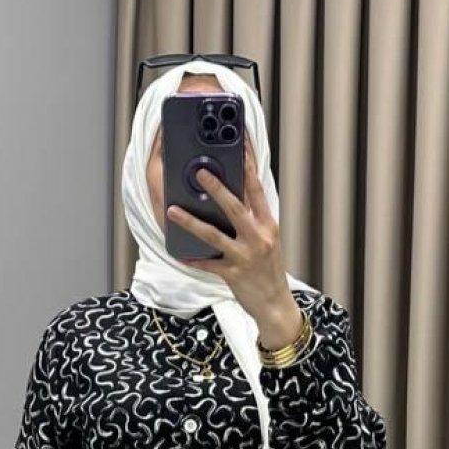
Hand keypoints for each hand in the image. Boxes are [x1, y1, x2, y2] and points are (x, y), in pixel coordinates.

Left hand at [166, 138, 303, 349]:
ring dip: (191, 222)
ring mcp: (245, 256)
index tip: (239, 144)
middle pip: (235, 207)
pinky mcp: (233, 274)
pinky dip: (193, 259)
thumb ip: (253, 219)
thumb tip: (234, 198)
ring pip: (214, 235)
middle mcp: (258, 237)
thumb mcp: (268, 240)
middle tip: (200, 171)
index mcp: (268, 224)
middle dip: (217, 188)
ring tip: (172, 211)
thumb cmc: (269, 270)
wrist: (276, 304)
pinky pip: (208, 264)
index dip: (248, 165)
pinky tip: (179, 254)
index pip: (257, 189)